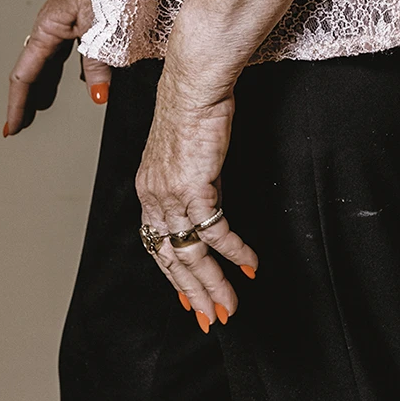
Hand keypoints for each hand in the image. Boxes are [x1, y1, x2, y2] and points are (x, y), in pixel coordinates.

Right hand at [3, 0, 112, 136]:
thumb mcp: (98, 25)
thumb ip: (97, 61)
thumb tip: (96, 94)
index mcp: (47, 28)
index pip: (24, 75)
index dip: (17, 104)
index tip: (12, 128)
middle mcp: (55, 24)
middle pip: (38, 68)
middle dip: (32, 96)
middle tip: (27, 122)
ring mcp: (72, 16)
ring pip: (59, 58)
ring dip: (55, 81)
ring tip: (52, 104)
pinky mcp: (89, 9)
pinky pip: (78, 45)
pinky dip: (80, 65)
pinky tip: (92, 74)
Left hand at [135, 69, 258, 332]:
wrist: (194, 83)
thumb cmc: (193, 107)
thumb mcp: (186, 152)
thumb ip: (193, 183)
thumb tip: (208, 204)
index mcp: (148, 191)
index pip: (156, 246)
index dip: (173, 275)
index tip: (188, 298)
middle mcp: (155, 198)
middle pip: (172, 259)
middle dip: (194, 293)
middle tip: (211, 317)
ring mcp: (173, 195)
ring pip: (192, 254)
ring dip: (214, 284)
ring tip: (231, 306)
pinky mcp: (196, 186)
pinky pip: (217, 231)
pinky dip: (235, 252)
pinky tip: (251, 265)